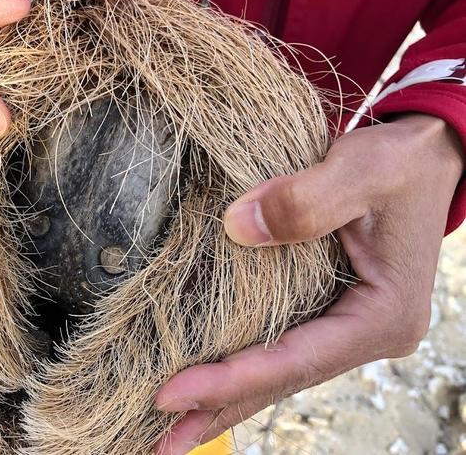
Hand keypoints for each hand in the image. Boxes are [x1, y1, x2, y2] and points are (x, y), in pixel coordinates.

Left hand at [155, 114, 463, 454]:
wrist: (426, 158)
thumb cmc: (401, 164)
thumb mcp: (362, 171)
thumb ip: (304, 201)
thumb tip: (236, 227)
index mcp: (381, 316)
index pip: (293, 360)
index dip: (229, 380)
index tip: (169, 394)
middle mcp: (364, 332)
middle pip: (281, 382)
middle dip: (218, 411)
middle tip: (158, 442)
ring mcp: (346, 325)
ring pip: (277, 371)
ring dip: (225, 398)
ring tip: (171, 425)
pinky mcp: (328, 309)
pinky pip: (278, 347)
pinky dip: (241, 367)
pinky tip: (208, 380)